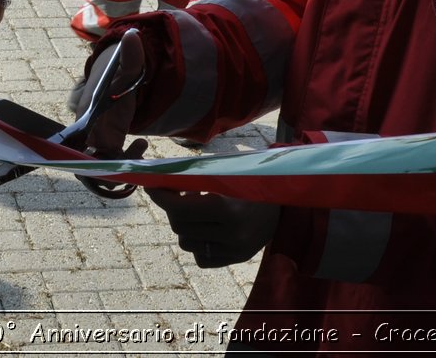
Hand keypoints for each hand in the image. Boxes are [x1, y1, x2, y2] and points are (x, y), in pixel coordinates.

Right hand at [76, 29, 147, 159]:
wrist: (118, 78)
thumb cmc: (118, 74)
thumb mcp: (128, 66)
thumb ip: (131, 56)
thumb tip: (132, 36)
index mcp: (87, 115)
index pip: (77, 143)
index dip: (87, 157)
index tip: (109, 157)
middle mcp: (88, 131)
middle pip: (87, 162)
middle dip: (108, 168)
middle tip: (133, 158)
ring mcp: (97, 140)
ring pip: (101, 166)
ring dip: (120, 165)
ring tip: (141, 147)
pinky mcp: (108, 145)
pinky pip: (112, 162)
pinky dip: (127, 160)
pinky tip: (142, 145)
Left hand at [147, 190, 278, 267]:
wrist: (285, 205)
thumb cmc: (251, 182)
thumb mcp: (226, 175)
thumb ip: (196, 180)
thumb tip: (161, 181)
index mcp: (228, 210)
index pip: (180, 209)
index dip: (161, 198)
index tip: (151, 187)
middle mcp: (231, 235)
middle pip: (180, 227)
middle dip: (172, 209)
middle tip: (175, 195)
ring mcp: (234, 251)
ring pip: (186, 243)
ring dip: (184, 226)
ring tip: (197, 211)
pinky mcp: (235, 260)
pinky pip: (200, 256)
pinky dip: (198, 242)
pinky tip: (209, 228)